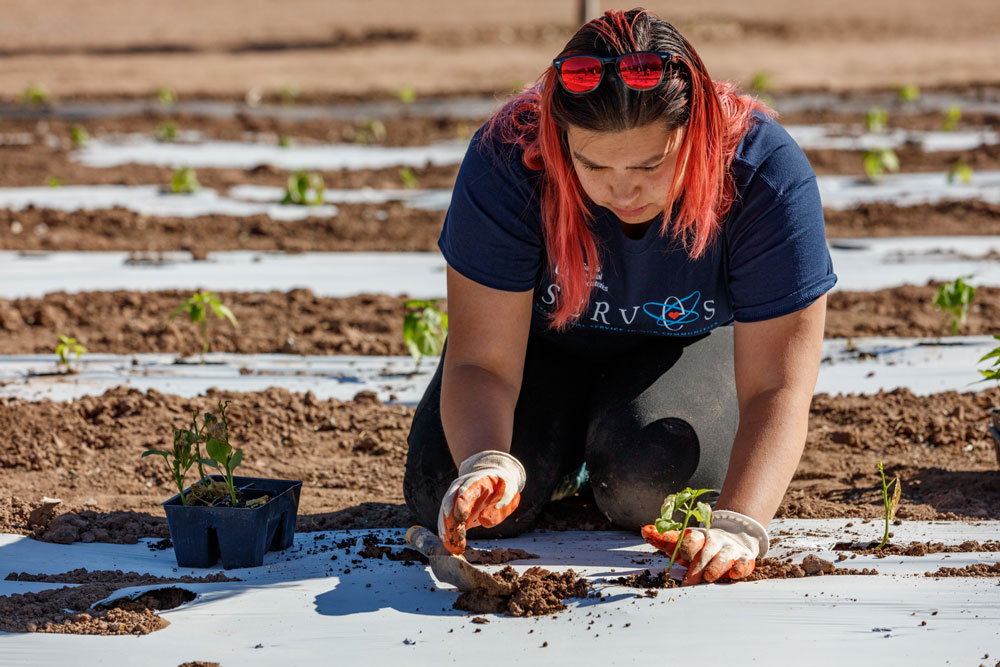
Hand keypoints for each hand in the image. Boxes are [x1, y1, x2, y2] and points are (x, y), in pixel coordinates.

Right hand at [438, 450, 525, 554]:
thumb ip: (500, 505)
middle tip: (457, 539)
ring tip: (453, 545)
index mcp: (476, 481)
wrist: (495, 479)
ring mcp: (455, 497)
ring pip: (445, 512)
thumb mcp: (509, 493)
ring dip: (447, 529)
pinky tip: (449, 543)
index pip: (465, 491)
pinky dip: (446, 531)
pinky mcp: (454, 508)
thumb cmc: (503, 487)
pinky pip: (446, 519)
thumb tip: (484, 520)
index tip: (460, 519)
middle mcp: (461, 487)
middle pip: (451, 503)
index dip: (461, 505)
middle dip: (452, 521)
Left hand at [641, 509, 768, 584]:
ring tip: (708, 578)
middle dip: (697, 565)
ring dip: (716, 567)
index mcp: (698, 536)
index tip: (680, 554)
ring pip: (724, 557)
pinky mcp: (744, 558)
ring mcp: (730, 549)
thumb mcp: (683, 542)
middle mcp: (714, 541)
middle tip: (689, 581)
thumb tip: (645, 530)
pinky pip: (744, 563)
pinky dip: (740, 568)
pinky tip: (733, 574)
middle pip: (706, 551)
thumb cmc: (700, 546)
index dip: (686, 545)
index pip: (691, 538)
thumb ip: (664, 538)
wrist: (732, 540)